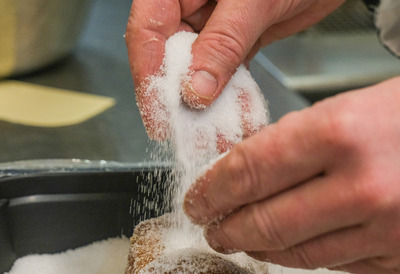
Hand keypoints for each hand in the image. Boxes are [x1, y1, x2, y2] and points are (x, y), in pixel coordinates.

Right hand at [126, 0, 345, 138]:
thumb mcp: (252, 1)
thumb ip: (223, 42)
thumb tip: (196, 87)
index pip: (148, 31)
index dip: (148, 74)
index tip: (158, 113)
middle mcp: (192, 3)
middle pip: (170, 57)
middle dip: (180, 99)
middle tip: (186, 133)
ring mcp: (216, 23)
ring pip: (201, 71)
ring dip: (209, 105)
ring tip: (215, 134)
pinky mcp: (242, 38)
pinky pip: (230, 73)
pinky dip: (234, 96)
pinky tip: (238, 117)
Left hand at [184, 45, 399, 273]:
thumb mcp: (381, 94)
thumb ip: (322, 135)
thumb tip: (275, 164)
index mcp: (348, 131)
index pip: (252, 169)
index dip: (215, 187)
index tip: (201, 194)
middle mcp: (364, 189)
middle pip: (267, 222)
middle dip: (230, 226)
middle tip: (215, 226)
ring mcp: (392, 234)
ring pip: (302, 255)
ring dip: (268, 250)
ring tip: (251, 241)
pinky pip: (348, 266)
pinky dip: (320, 256)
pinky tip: (309, 247)